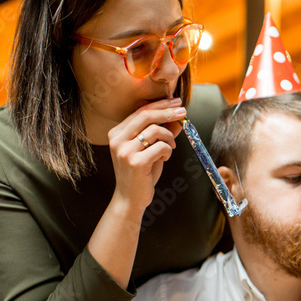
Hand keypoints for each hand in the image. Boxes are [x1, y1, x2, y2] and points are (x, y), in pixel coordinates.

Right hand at [106, 98, 185, 215]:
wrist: (130, 199)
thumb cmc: (141, 173)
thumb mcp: (150, 149)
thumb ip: (161, 134)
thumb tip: (177, 118)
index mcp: (116, 133)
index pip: (140, 111)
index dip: (160, 104)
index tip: (176, 102)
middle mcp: (117, 140)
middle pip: (146, 116)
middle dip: (168, 111)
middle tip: (183, 112)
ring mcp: (125, 151)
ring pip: (156, 130)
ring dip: (169, 137)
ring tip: (171, 148)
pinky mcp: (136, 162)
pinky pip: (161, 146)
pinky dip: (168, 150)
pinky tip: (165, 157)